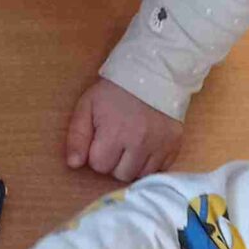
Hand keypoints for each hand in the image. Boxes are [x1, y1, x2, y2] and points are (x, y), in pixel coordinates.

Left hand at [66, 77, 181, 183]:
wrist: (153, 73)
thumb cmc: (115, 91)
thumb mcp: (87, 106)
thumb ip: (77, 136)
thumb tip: (74, 164)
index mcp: (115, 132)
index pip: (99, 166)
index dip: (97, 154)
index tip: (102, 138)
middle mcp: (140, 142)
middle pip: (121, 174)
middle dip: (115, 162)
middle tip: (118, 141)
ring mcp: (160, 145)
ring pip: (141, 175)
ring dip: (133, 164)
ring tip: (132, 144)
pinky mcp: (175, 145)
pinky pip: (160, 169)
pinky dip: (151, 162)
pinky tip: (147, 146)